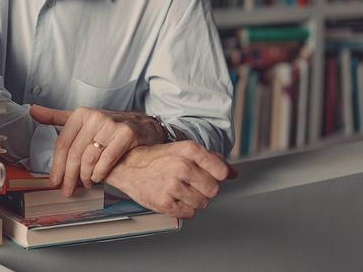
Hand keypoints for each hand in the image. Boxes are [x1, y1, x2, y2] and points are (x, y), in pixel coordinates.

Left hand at [30, 105, 166, 195]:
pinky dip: (100, 172)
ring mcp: (111, 124)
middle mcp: (95, 116)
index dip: (57, 166)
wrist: (142, 125)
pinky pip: (107, 158)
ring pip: (89, 157)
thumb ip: (57, 117)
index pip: (63, 144)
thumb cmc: (109, 126)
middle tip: (68, 190)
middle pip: (75, 153)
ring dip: (85, 176)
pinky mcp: (126, 133)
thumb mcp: (82, 119)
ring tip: (86, 183)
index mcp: (81, 114)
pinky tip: (98, 178)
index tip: (55, 181)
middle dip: (69, 176)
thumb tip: (33, 111)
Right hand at [104, 141, 238, 218]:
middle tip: (192, 183)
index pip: (221, 171)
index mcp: (189, 150)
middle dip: (206, 189)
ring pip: (203, 203)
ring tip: (180, 190)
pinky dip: (184, 209)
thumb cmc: (158, 158)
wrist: (128, 165)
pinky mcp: (164, 203)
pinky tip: (174, 198)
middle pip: (214, 190)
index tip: (210, 175)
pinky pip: (189, 213)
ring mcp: (172, 185)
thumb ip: (211, 160)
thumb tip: (234, 173)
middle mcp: (181, 166)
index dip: (218, 175)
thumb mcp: (184, 150)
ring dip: (195, 200)